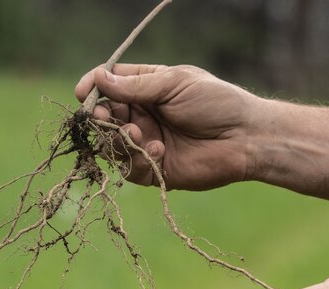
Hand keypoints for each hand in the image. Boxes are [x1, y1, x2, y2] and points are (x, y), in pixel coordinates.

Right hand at [74, 64, 260, 190]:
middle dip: (100, 117)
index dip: (93, 88)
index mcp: (147, 88)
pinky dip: (137, 160)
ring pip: (111, 145)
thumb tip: (98, 79)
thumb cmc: (216, 103)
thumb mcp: (174, 84)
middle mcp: (143, 116)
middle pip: (104, 117)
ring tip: (137, 135)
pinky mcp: (156, 169)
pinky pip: (130, 169)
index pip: (109, 85)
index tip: (84, 94)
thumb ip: (136, 86)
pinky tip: (159, 150)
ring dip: (117, 140)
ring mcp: (147, 143)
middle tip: (104, 118)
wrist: (245, 138)